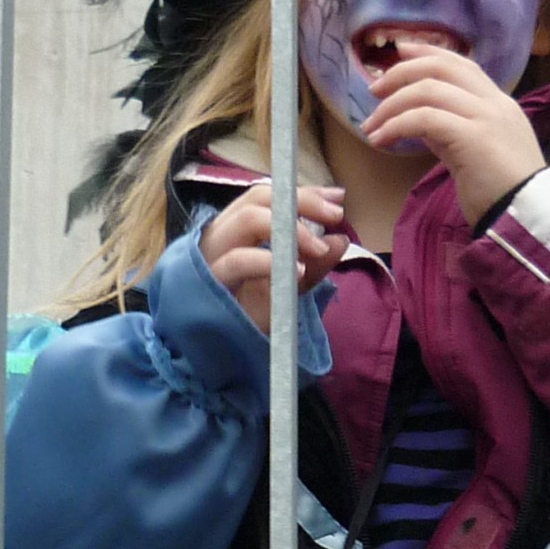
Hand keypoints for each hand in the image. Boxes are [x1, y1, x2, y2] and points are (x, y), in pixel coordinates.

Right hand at [199, 181, 348, 334]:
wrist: (213, 355)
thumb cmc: (244, 316)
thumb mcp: (287, 287)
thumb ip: (313, 264)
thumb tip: (340, 240)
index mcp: (236, 231)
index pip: (269, 196)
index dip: (303, 192)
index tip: (337, 198)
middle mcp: (221, 235)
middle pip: (258, 197)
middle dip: (301, 201)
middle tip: (335, 216)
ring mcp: (211, 255)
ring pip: (247, 219)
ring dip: (291, 228)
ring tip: (319, 248)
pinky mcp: (208, 281)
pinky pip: (237, 261)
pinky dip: (269, 261)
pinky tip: (297, 271)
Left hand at [359, 50, 545, 225]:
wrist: (527, 218)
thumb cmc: (502, 193)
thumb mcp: (475, 153)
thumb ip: (450, 131)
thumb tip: (418, 117)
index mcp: (500, 104)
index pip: (461, 64)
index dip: (427, 53)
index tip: (399, 52)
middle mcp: (495, 103)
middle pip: (442, 67)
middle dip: (402, 72)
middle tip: (374, 90)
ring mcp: (486, 117)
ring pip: (428, 90)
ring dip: (391, 106)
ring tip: (371, 127)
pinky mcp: (473, 137)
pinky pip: (424, 118)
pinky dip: (397, 125)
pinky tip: (381, 140)